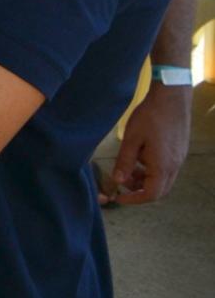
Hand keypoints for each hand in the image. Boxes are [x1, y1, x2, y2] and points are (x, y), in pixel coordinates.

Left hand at [99, 83, 190, 205]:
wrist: (172, 98)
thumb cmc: (150, 117)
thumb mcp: (131, 139)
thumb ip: (125, 162)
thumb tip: (117, 181)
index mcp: (162, 167)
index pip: (151, 195)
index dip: (133, 199)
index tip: (118, 197)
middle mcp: (174, 166)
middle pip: (159, 190)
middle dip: (139, 191)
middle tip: (122, 182)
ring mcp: (179, 159)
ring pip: (163, 179)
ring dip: (145, 179)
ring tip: (129, 167)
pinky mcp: (180, 150)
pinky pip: (167, 168)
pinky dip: (152, 169)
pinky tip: (141, 154)